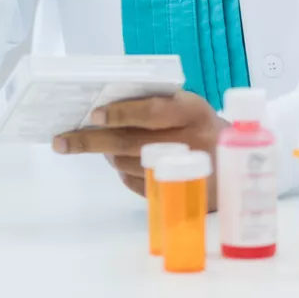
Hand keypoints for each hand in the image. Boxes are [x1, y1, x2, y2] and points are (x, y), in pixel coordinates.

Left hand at [51, 92, 227, 208]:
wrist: (237, 166)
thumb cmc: (201, 127)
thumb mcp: (188, 107)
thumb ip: (155, 103)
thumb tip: (101, 110)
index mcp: (193, 112)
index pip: (150, 112)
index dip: (120, 114)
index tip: (93, 116)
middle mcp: (189, 143)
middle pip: (130, 143)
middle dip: (90, 141)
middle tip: (62, 141)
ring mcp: (182, 173)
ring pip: (126, 164)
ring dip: (107, 154)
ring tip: (103, 145)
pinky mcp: (176, 194)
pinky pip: (134, 182)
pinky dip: (122, 171)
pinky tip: (123, 162)